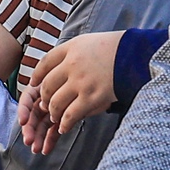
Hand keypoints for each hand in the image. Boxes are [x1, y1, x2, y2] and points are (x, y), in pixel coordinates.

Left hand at [20, 31, 124, 153]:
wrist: (136, 55)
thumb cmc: (115, 48)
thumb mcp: (89, 41)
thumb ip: (72, 52)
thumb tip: (58, 66)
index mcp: (71, 48)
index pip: (45, 63)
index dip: (36, 75)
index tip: (33, 84)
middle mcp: (72, 65)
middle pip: (47, 85)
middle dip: (44, 98)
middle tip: (45, 105)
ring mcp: (81, 82)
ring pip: (55, 102)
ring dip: (53, 113)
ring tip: (55, 117)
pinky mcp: (91, 97)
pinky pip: (71, 115)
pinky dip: (65, 123)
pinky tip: (64, 128)